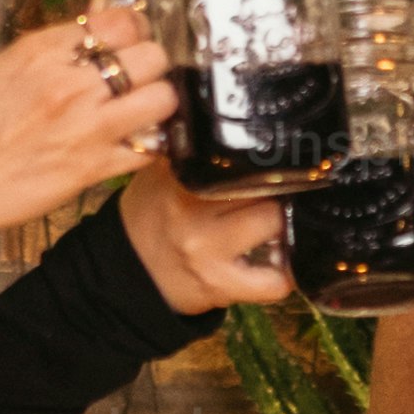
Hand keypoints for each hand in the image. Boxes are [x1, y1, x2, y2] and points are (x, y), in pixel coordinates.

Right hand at [0, 0, 174, 231]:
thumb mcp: (11, 64)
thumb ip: (61, 38)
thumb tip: (104, 7)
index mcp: (45, 52)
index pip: (121, 21)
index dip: (136, 29)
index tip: (131, 40)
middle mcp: (70, 85)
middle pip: (150, 55)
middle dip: (151, 64)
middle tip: (141, 76)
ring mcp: (87, 127)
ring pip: (162, 98)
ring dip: (159, 101)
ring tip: (144, 108)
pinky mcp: (95, 167)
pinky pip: (152, 147)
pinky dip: (152, 143)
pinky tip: (137, 139)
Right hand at [117, 164, 297, 315]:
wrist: (128, 270)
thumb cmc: (152, 215)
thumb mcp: (162, 172)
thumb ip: (196, 151)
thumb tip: (243, 128)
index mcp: (179, 175)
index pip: (240, 156)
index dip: (264, 159)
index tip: (275, 162)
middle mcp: (191, 210)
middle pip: (264, 183)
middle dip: (277, 189)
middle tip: (273, 196)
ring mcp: (206, 249)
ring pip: (275, 222)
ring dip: (283, 226)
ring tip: (274, 227)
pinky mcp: (219, 284)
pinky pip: (274, 281)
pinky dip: (285, 274)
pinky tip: (277, 264)